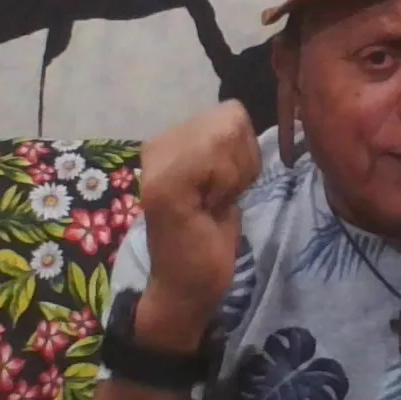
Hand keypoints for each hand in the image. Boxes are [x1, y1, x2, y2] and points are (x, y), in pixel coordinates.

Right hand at [135, 101, 260, 350]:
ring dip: (235, 174)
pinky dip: (227, 185)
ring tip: (212, 204)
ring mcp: (157, 160)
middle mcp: (157, 142)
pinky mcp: (164, 182)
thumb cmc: (207, 237)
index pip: (231, 113)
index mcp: (170, 140)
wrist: (186, 286)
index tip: (224, 189)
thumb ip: (227, 146)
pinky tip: (209, 208)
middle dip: (241, 161)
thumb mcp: (225, 179)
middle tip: (219, 198)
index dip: (243, 152)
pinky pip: (218, 158)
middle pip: (232, 118)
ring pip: (228, 133)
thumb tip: (238, 113)